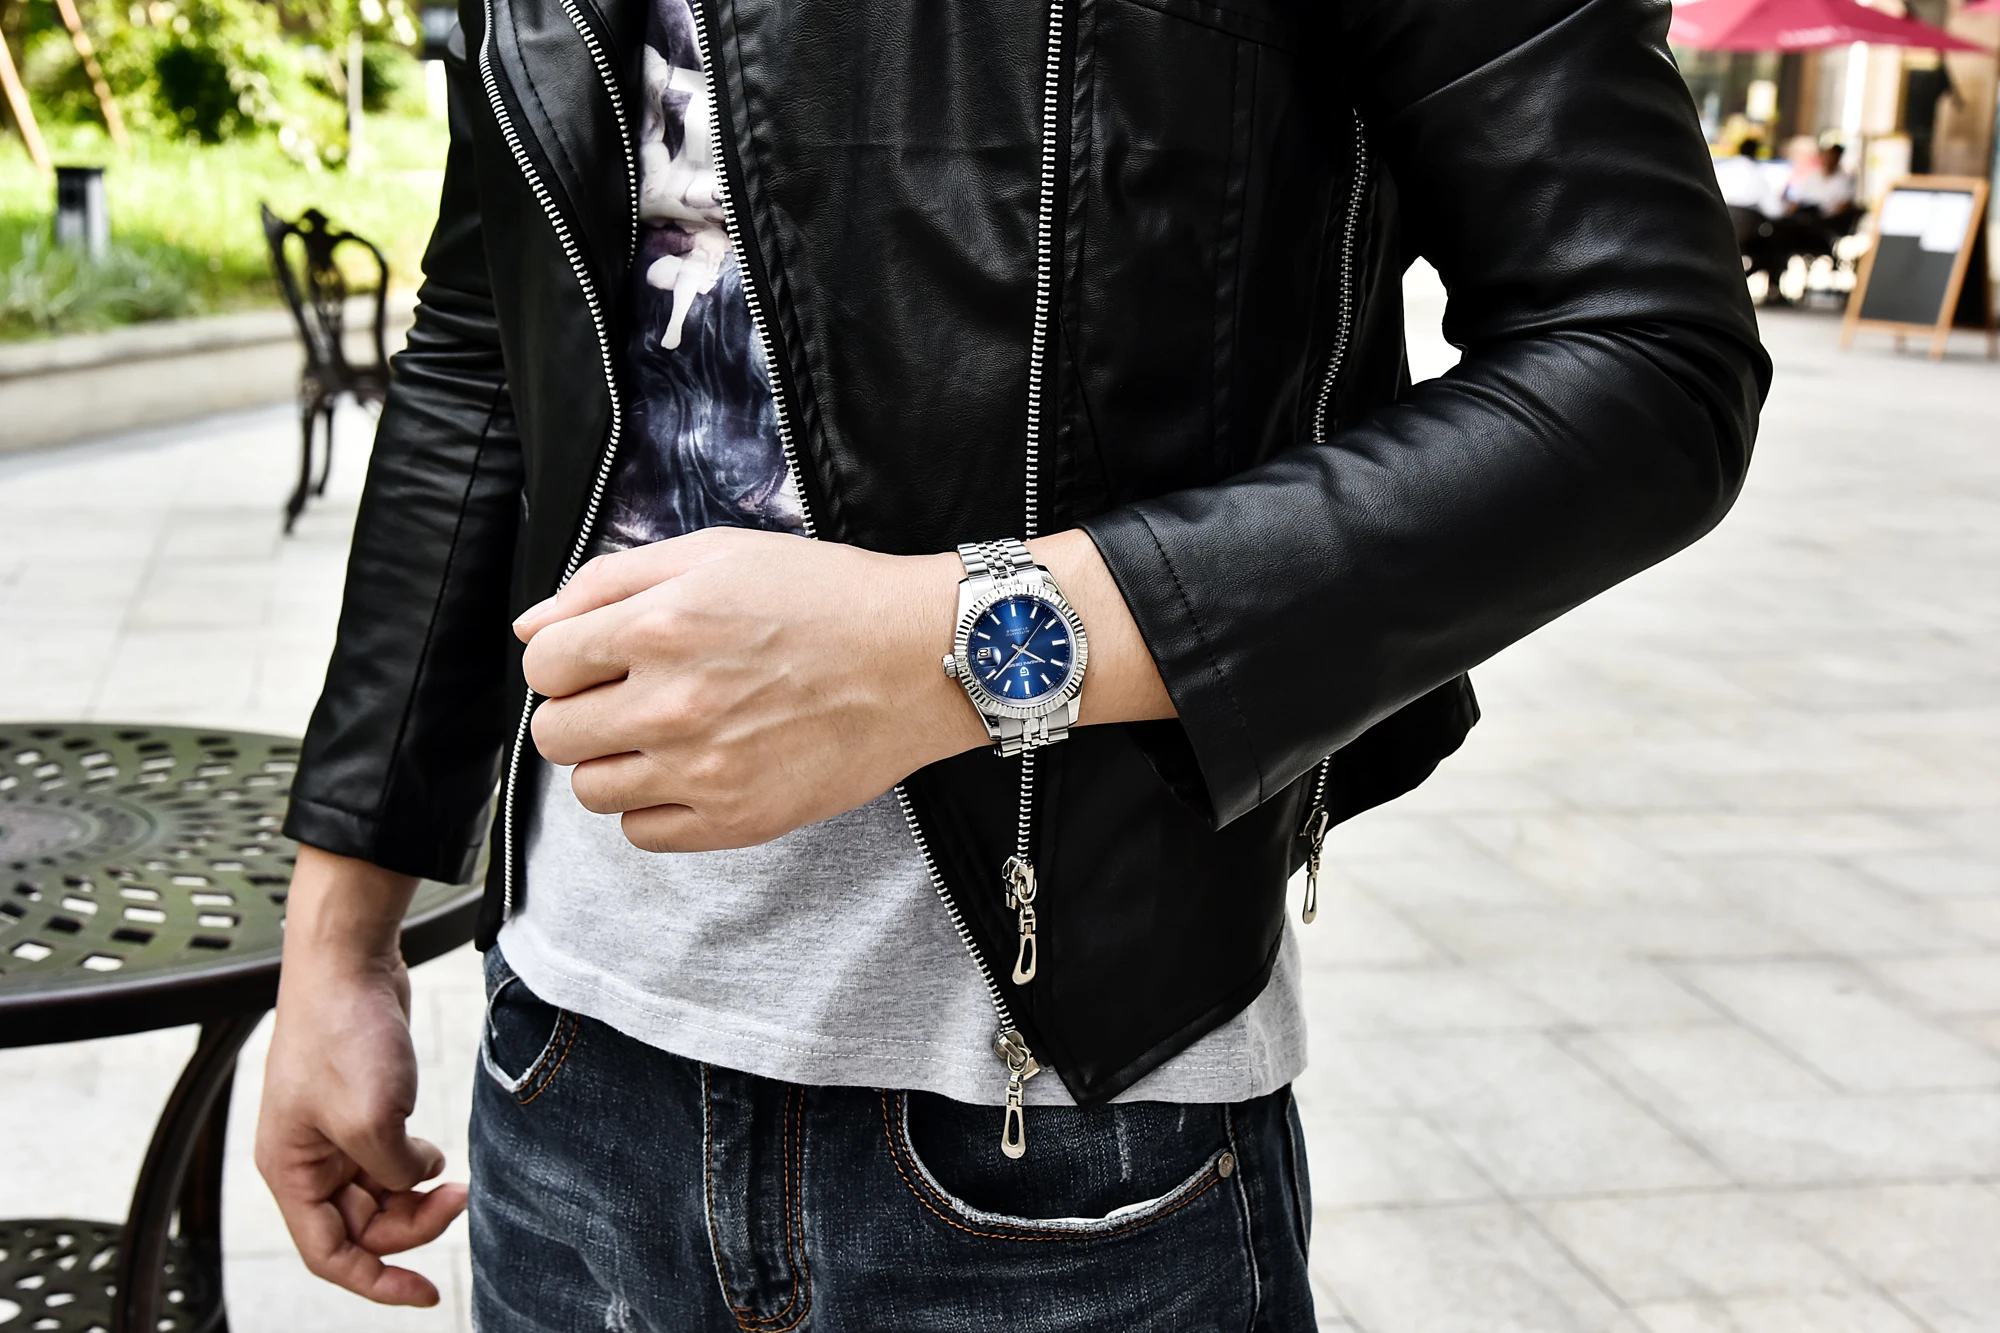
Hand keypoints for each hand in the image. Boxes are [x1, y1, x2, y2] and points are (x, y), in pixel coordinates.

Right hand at [255, 848, 465, 1306]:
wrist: (351, 962)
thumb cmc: (343, 1032)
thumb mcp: (373, 1120)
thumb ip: (393, 1172)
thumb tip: (415, 1184)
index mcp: (290, 1171)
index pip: (329, 1254)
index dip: (377, 1280)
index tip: (426, 1292)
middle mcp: (306, 1158)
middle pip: (361, 1226)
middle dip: (412, 1224)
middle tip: (460, 1201)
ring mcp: (333, 1133)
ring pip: (380, 1194)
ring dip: (417, 1196)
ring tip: (454, 1178)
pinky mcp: (362, 1108)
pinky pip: (390, 1160)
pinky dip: (416, 1165)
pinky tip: (435, 1153)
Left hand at [514, 526, 1174, 853]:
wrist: (920, 657)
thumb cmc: (826, 597)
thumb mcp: (715, 554)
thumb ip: (610, 581)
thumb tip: (533, 625)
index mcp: (658, 627)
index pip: (544, 665)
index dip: (567, 658)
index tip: (600, 657)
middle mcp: (671, 704)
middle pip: (554, 734)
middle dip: (581, 711)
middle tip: (631, 696)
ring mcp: (703, 770)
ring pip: (590, 790)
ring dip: (613, 762)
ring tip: (664, 736)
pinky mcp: (736, 819)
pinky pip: (642, 834)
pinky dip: (653, 806)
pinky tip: (693, 770)